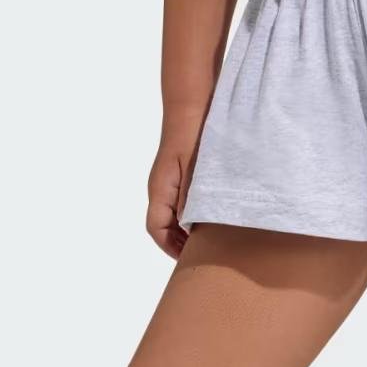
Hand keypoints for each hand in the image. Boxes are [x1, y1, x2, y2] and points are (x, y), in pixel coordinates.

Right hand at [147, 120, 204, 258]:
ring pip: (172, 215)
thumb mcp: (193, 171)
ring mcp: (169, 181)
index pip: (156, 229)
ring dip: (185, 230)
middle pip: (162, 226)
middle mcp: (160, 188)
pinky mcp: (181, 175)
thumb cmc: (192, 136)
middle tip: (201, 257)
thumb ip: (190, 198)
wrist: (192, 106)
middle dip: (178, 244)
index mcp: (159, 189)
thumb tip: (188, 227)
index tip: (188, 260)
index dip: (169, 247)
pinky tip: (211, 217)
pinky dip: (192, 215)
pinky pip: (182, 202)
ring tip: (208, 243)